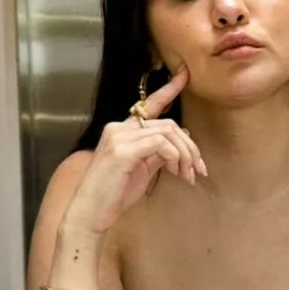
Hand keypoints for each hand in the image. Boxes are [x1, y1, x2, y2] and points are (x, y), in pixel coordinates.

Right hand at [63, 65, 206, 235]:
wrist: (90, 214)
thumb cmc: (114, 195)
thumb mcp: (142, 170)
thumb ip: (157, 153)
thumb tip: (179, 143)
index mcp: (122, 131)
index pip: (149, 105)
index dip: (168, 89)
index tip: (184, 75)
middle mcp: (118, 128)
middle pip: (168, 124)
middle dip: (190, 146)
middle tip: (198, 169)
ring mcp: (118, 137)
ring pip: (168, 132)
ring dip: (185, 155)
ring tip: (187, 175)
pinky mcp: (122, 150)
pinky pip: (160, 144)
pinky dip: (174, 157)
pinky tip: (175, 173)